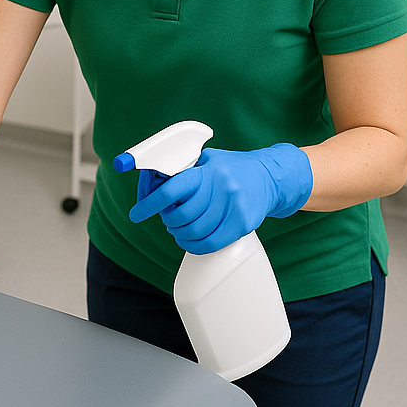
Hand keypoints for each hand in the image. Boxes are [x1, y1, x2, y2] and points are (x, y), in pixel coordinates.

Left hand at [123, 144, 312, 253]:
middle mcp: (221, 188)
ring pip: (194, 232)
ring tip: (179, 228)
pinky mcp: (242, 224)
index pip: (171, 189)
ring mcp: (234, 207)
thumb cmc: (233, 168)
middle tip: (167, 218)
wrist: (270, 176)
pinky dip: (194, 246)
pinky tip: (190, 240)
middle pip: (181, 216)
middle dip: (168, 220)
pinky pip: (211, 243)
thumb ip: (184, 170)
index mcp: (208, 170)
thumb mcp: (208, 160)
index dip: (150, 204)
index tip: (137, 214)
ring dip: (180, 234)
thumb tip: (153, 181)